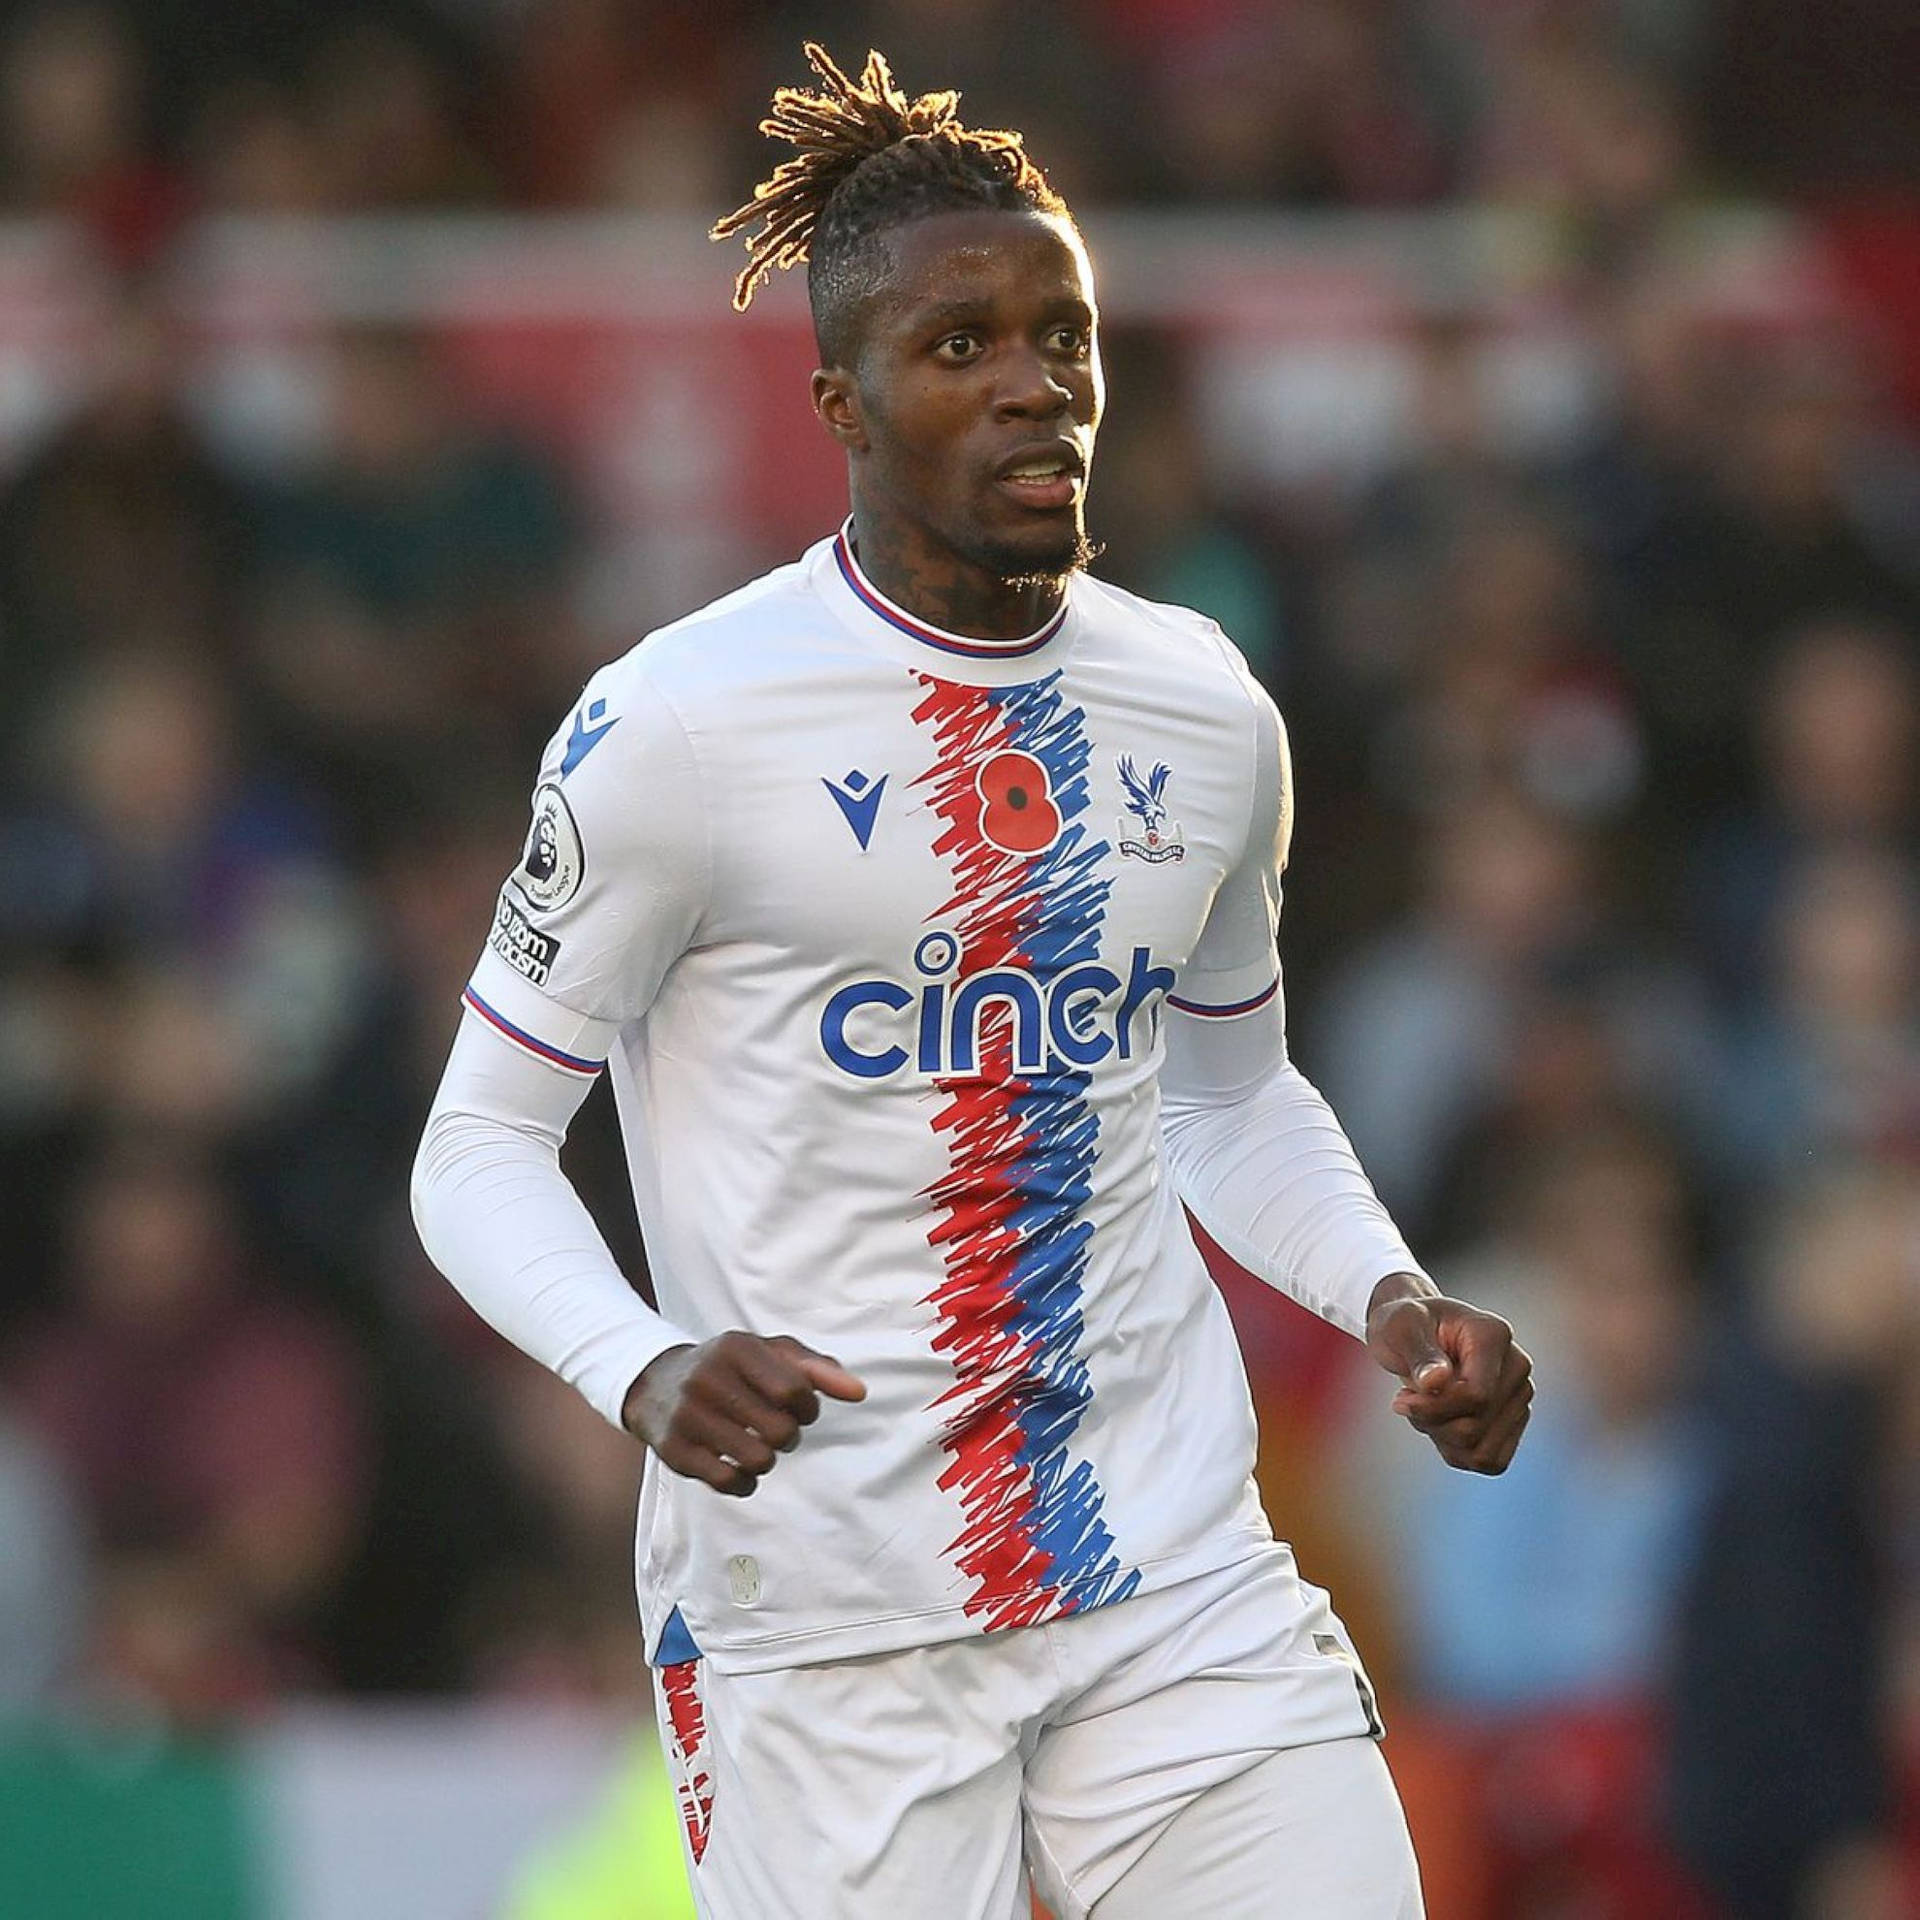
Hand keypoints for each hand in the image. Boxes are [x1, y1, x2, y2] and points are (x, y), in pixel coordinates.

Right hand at [622, 1331, 866, 1496]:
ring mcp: (688, 1416)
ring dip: (767, 1459)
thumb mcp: (769, 1354)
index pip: (795, 1391)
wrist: (654, 1382)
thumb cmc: (729, 1368)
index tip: (798, 1408)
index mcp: (737, 1347)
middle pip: (780, 1431)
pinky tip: (739, 1466)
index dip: (808, 1408)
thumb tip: (860, 1393)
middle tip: (774, 1427)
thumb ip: (817, 1369)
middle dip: (788, 1435)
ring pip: (758, 1460)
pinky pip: (729, 1483)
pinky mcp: (675, 1451)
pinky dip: (745, 1482)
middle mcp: (708, 1378)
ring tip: (755, 1444)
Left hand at [1366, 1274, 1532, 1474]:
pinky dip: (1458, 1452)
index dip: (1433, 1408)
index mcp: (1493, 1335)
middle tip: (1408, 1399)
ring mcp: (1519, 1396)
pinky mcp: (1514, 1420)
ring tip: (1425, 1409)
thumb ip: (1418, 1352)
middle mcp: (1516, 1366)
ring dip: (1442, 1438)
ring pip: (1483, 1451)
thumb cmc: (1405, 1325)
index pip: (1476, 1396)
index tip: (1401, 1398)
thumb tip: (1437, 1380)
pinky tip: (1439, 1425)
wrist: (1416, 1331)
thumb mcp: (1399, 1328)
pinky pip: (1490, 1461)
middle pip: (1475, 1427)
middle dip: (1431, 1422)